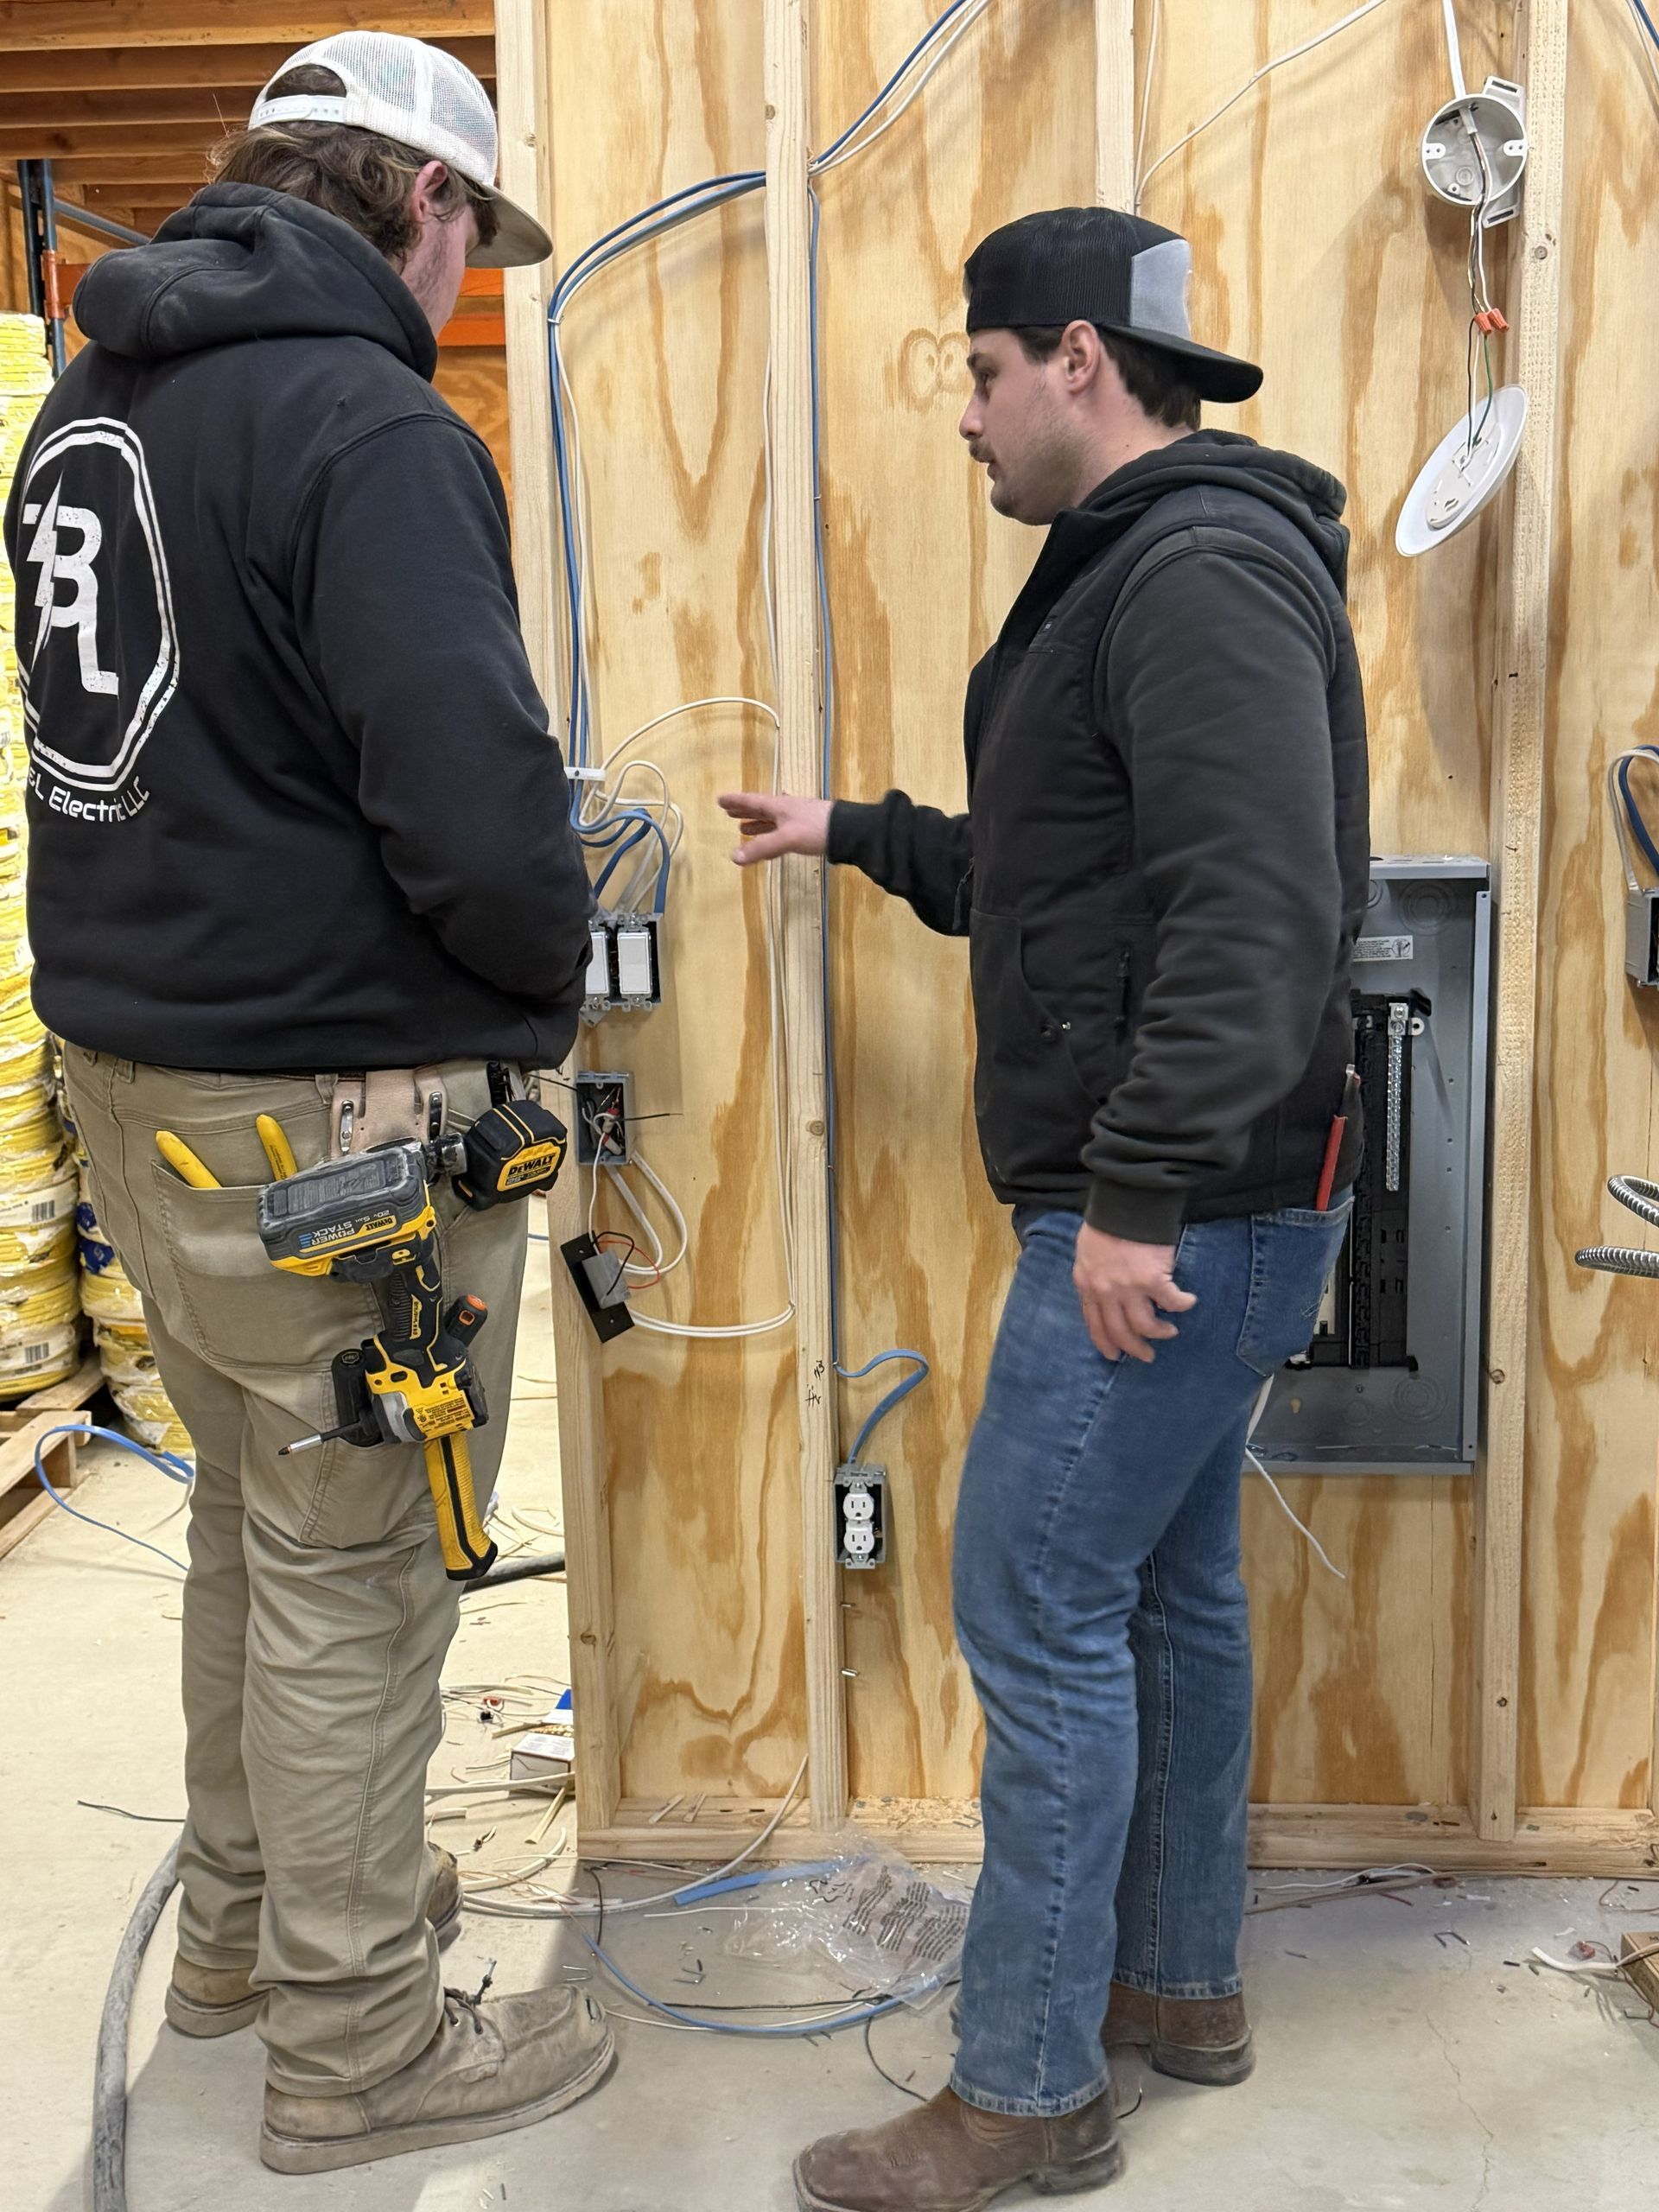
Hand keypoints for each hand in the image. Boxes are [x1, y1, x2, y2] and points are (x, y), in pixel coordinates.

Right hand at [718, 790, 832, 865]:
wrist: (847, 831)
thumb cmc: (815, 829)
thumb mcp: (785, 838)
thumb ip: (761, 848)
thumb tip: (734, 857)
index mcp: (778, 806)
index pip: (751, 801)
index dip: (735, 801)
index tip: (720, 800)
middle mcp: (785, 810)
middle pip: (760, 809)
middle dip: (744, 811)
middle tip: (728, 812)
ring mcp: (796, 820)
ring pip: (771, 820)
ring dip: (757, 824)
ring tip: (743, 828)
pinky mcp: (806, 831)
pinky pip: (781, 831)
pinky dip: (770, 835)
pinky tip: (770, 842)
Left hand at [1073, 1221, 1195, 1363]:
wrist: (1123, 1204)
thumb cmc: (1105, 1224)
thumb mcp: (1086, 1255)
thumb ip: (1093, 1277)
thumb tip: (1103, 1295)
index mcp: (1087, 1285)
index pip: (1094, 1323)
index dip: (1105, 1343)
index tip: (1114, 1355)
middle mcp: (1106, 1292)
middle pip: (1120, 1332)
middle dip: (1134, 1349)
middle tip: (1146, 1356)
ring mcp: (1129, 1288)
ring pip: (1145, 1325)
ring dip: (1159, 1332)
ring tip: (1169, 1331)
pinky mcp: (1152, 1280)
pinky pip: (1171, 1302)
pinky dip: (1182, 1304)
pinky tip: (1188, 1302)